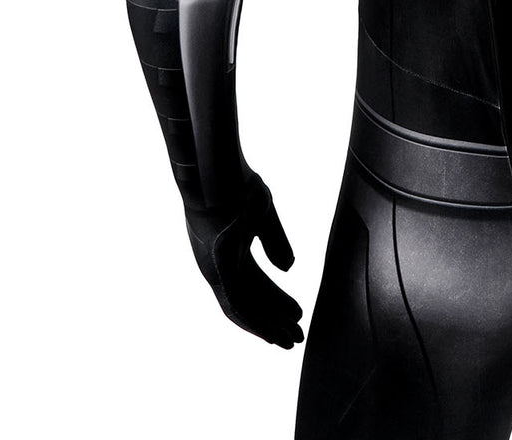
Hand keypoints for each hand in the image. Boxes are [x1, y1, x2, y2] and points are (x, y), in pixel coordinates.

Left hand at [184, 170, 304, 347]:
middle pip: (250, 301)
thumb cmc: (238, 185)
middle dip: (274, 319)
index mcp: (229, 252)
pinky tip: (274, 331)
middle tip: (296, 335)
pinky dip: (256, 320)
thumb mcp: (264, 215)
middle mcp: (219, 266)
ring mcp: (215, 269)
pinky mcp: (216, 269)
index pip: (254, 285)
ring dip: (267, 326)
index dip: (276, 302)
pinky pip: (236, 304)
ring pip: (243, 309)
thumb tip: (288, 268)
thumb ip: (275, 242)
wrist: (218, 172)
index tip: (296, 314)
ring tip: (291, 339)